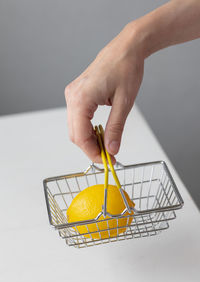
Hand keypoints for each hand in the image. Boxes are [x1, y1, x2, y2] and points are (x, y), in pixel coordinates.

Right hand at [65, 22, 144, 162]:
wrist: (126, 48)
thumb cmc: (126, 69)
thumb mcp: (124, 103)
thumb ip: (115, 129)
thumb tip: (112, 150)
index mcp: (81, 99)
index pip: (80, 137)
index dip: (93, 153)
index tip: (107, 161)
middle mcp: (72, 97)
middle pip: (75, 135)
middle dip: (91, 148)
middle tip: (109, 156)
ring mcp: (72, 94)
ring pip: (75, 128)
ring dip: (89, 139)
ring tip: (107, 144)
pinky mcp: (77, 93)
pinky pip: (78, 118)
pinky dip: (88, 129)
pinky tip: (101, 132)